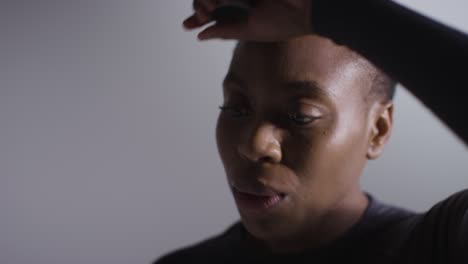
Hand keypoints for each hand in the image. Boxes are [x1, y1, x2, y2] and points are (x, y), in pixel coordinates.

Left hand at [183, 0, 312, 41]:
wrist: (303, 9)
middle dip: (200, 6)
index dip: (197, 18)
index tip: (187, 25)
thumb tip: (201, 36)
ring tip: (215, 4)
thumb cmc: (281, 23)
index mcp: (237, 14)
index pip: (212, 14)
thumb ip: (225, 31)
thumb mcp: (249, 31)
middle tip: (206, 12)